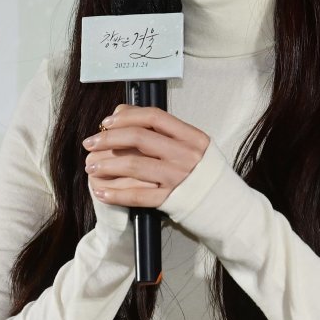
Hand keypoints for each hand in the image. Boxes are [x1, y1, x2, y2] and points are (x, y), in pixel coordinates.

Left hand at [83, 104, 209, 208]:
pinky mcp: (172, 201)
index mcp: (192, 136)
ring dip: (107, 165)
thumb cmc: (205, 173)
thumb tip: (122, 112)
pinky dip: (116, 193)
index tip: (106, 122)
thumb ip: (161, 128)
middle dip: (109, 139)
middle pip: (139, 138)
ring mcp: (179, 178)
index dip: (126, 117)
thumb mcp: (191, 145)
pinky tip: (102, 192)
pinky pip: (138, 196)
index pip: (154, 117)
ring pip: (134, 166)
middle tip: (91, 143)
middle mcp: (186, 154)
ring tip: (91, 166)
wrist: (228, 207)